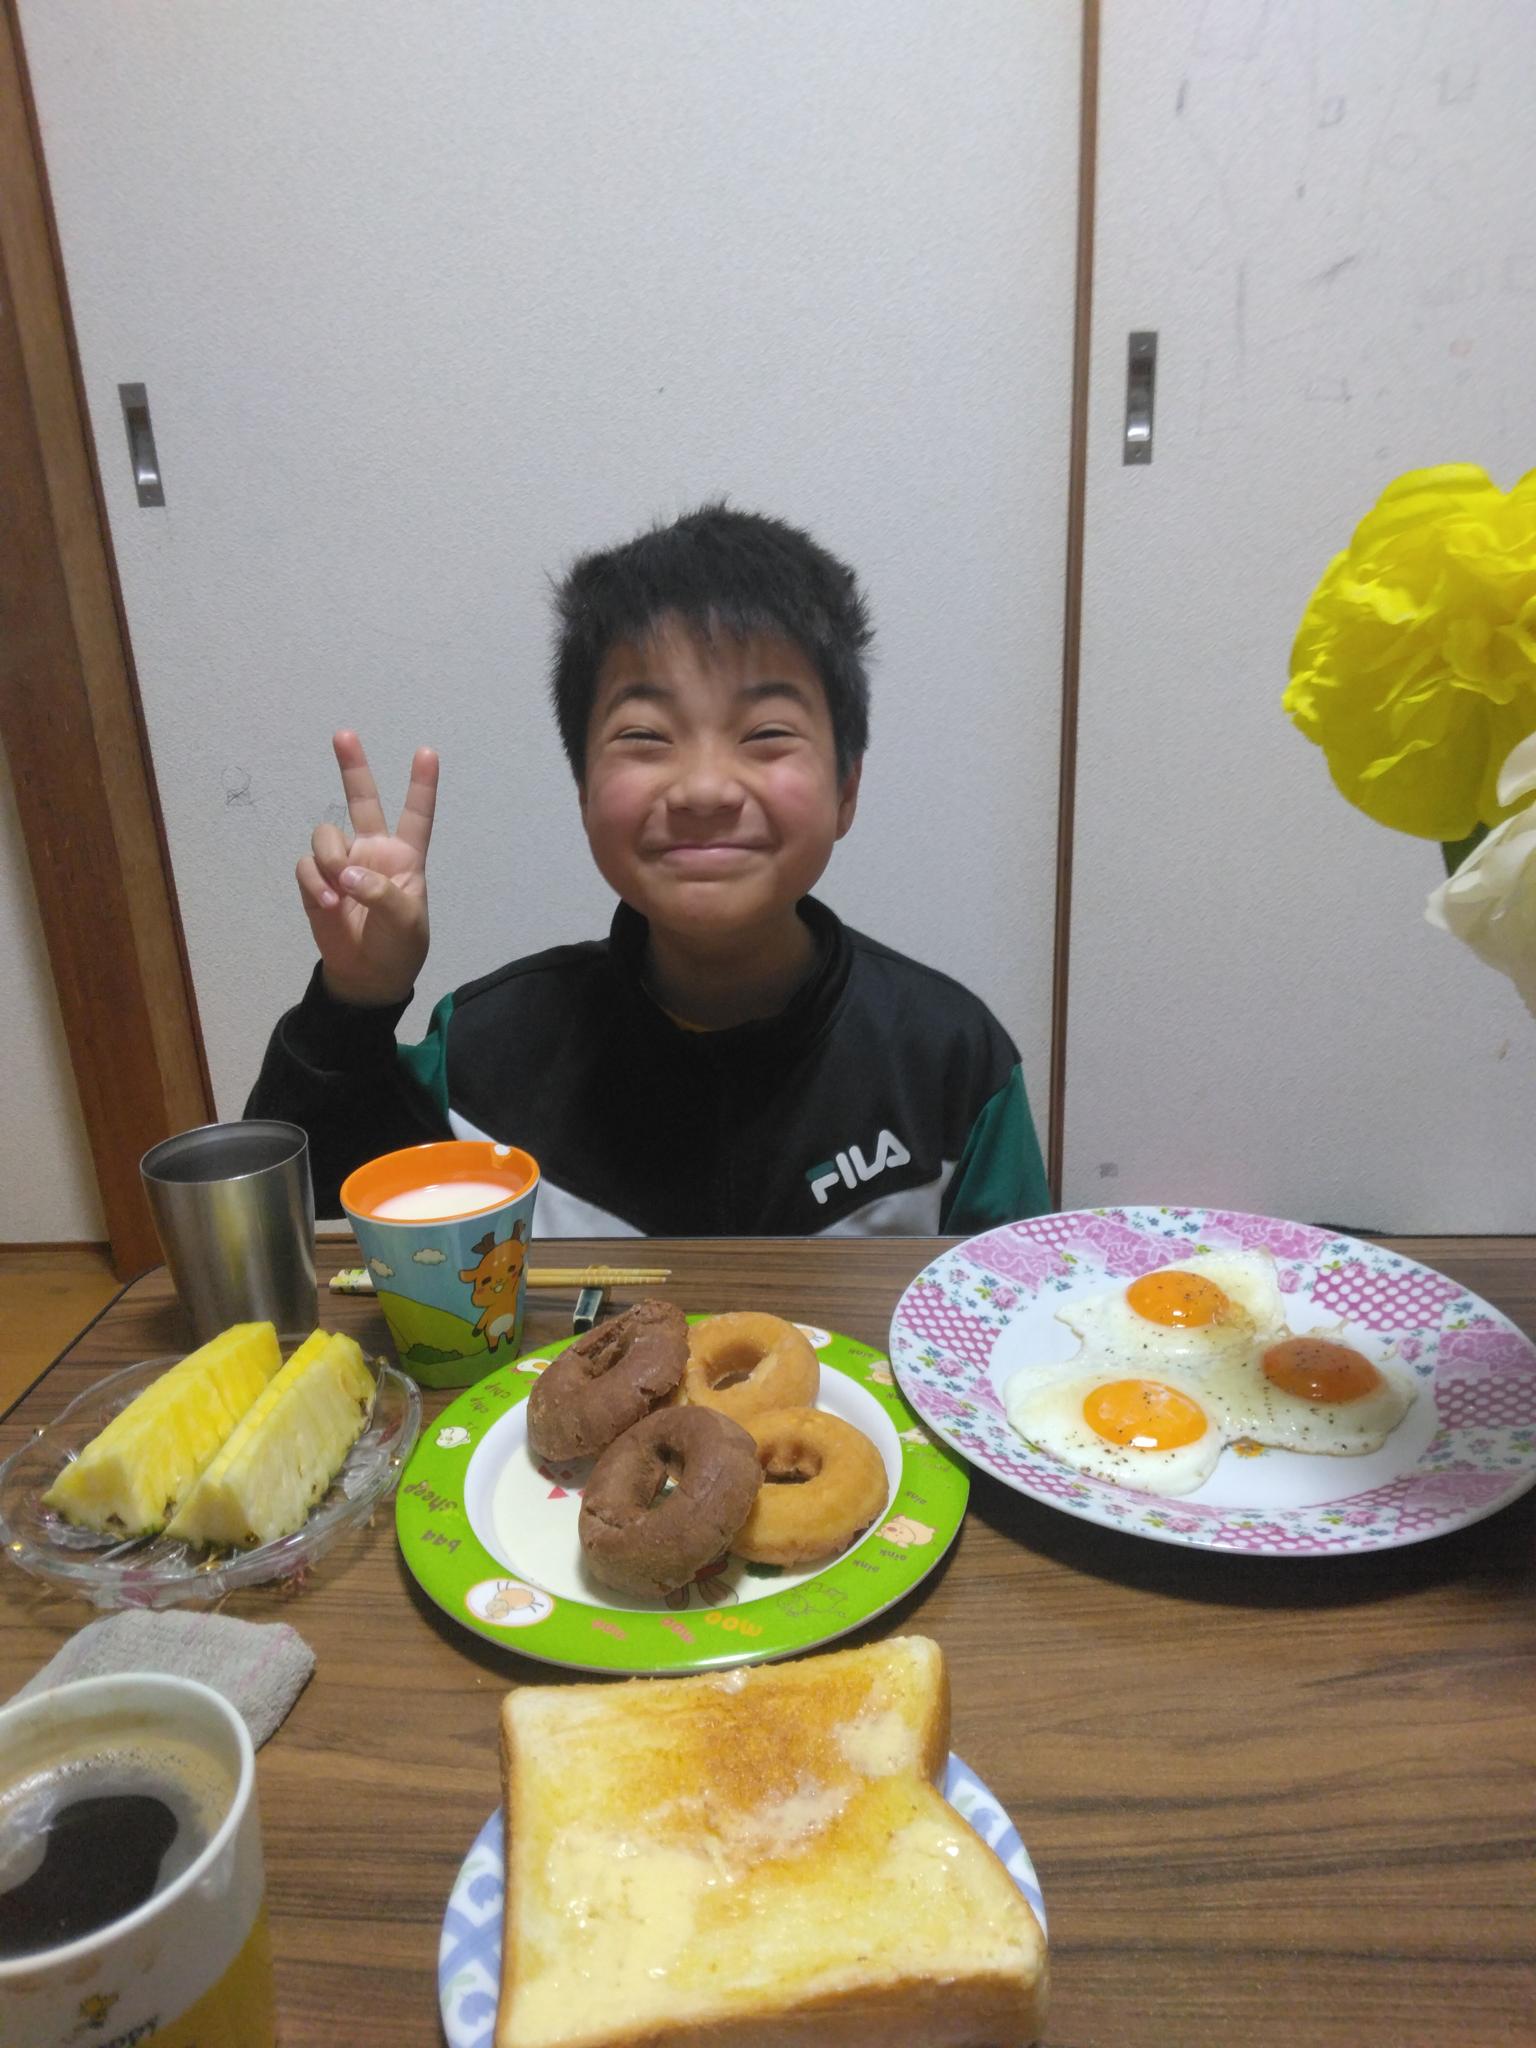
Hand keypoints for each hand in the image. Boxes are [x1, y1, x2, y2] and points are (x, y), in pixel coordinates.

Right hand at [296, 731, 437, 1006]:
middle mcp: (373, 851)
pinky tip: (330, 904)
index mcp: (405, 857)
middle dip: (352, 766)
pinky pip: (307, 866)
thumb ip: (380, 892)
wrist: (366, 976)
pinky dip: (316, 883)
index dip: (421, 785)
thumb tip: (346, 874)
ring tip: (341, 892)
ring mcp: (343, 863)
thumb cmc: (398, 946)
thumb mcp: (405, 921)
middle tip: (343, 735)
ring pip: (324, 835)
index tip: (427, 752)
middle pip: (362, 800)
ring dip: (329, 859)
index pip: (416, 815)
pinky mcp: (317, 880)